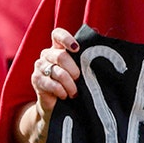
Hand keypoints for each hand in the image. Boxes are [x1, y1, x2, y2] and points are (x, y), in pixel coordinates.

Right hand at [18, 28, 80, 142]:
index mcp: (58, 48)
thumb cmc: (74, 86)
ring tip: (75, 93)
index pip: (57, 34)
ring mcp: (39, 67)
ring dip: (69, 84)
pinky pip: (50, 83)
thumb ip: (86, 60)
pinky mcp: (36, 80)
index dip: (66, 38)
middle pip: (60, 55)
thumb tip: (107, 52)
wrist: (58, 108)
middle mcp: (47, 55)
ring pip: (57, 71)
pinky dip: (61, 91)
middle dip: (74, 70)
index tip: (77, 49)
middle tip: (79, 79)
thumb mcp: (81, 72)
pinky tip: (65, 96)